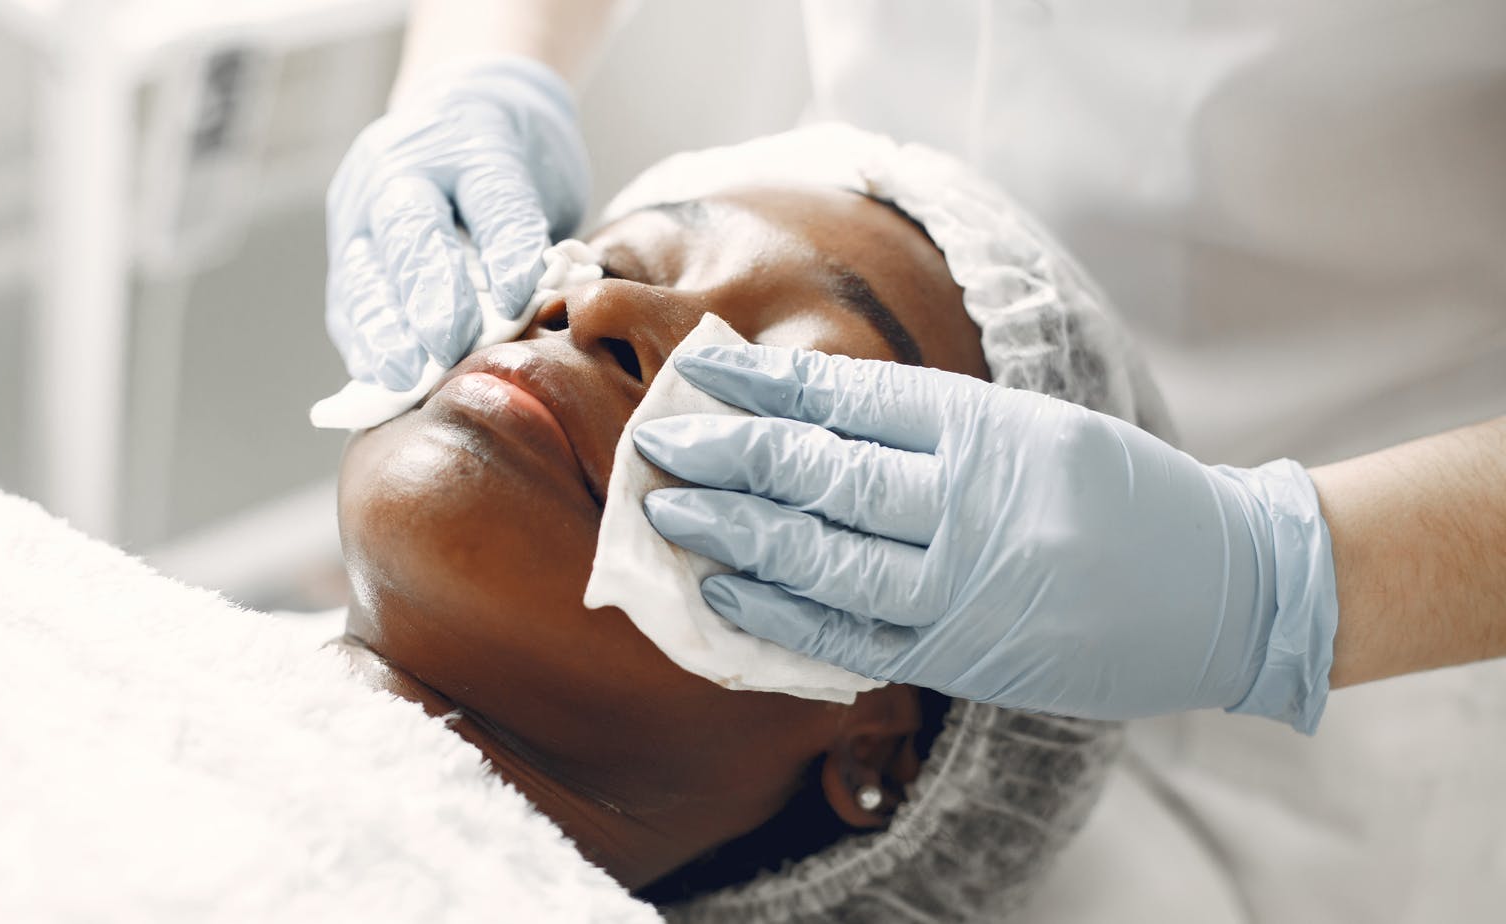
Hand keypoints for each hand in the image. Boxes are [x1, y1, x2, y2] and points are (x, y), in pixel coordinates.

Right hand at [324, 57, 588, 389]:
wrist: (462, 103)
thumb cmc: (517, 155)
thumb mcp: (543, 179)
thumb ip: (535, 240)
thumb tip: (538, 313)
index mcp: (473, 137)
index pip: (492, 199)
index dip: (505, 252)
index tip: (515, 301)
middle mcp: (404, 162)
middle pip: (411, 230)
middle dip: (428, 295)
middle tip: (447, 346)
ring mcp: (363, 200)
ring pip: (365, 267)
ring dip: (382, 329)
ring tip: (401, 376)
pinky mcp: (344, 240)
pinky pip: (347, 296)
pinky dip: (363, 337)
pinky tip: (376, 373)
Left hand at [632, 346, 1339, 731]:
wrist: (1229, 589)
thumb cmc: (1122, 496)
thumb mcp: (1031, 429)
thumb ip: (925, 427)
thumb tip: (801, 415)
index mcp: (984, 429)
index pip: (846, 400)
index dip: (761, 387)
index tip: (696, 374)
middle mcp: (969, 503)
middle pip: (820, 474)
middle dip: (728, 458)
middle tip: (656, 446)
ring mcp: (963, 586)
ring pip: (823, 558)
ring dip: (736, 537)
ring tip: (668, 515)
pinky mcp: (961, 654)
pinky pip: (850, 638)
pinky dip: (780, 617)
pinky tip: (725, 595)